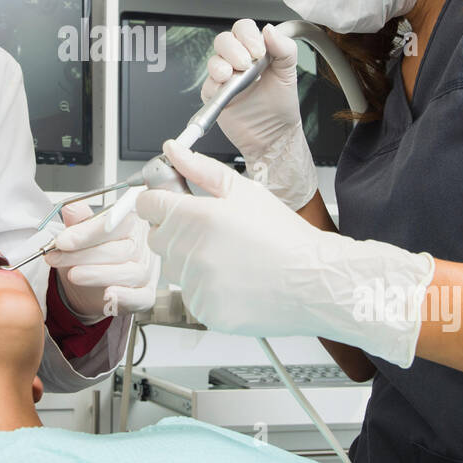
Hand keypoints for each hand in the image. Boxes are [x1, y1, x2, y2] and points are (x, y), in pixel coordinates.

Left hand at [45, 192, 157, 322]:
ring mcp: (145, 272)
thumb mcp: (82, 234)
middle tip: (57, 257)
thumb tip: (72, 208)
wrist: (92, 286)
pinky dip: (125, 297)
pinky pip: (141, 297)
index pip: (115, 224)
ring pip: (129, 273)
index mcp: (129, 225)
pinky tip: (108, 294)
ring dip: (98, 275)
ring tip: (73, 275)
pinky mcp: (146, 294)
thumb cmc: (92, 254)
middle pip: (121, 250)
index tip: (62, 241)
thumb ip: (79, 220)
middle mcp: (141, 247)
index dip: (88, 232)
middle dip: (84, 255)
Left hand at [135, 141, 435, 367]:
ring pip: (175, 269)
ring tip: (231, 257)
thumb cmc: (285, 237)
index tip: (172, 203)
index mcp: (196, 217)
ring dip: (192, 262)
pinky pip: (191, 295)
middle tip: (212, 231)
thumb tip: (174, 150)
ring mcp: (196, 286)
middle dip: (177, 231)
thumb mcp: (244, 191)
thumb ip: (200, 169)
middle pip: (158, 238)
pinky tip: (235, 281)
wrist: (315, 281)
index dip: (160, 201)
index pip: (148, 205)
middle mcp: (190, 253)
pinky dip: (206, 289)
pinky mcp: (206, 311)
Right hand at [203, 19, 318, 209]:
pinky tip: (227, 90)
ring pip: (213, 60)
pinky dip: (216, 86)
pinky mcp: (214, 96)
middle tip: (247, 63)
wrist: (274, 135)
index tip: (258, 50)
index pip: (243, 29)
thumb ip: (284, 48)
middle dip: (233, 49)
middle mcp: (237, 61)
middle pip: (223, 40)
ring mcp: (225, 78)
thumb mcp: (289, 72)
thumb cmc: (281, 105)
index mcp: (255, 51)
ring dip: (222, 65)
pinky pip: (208, 85)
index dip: (248, 35)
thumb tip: (270, 30)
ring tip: (234, 76)